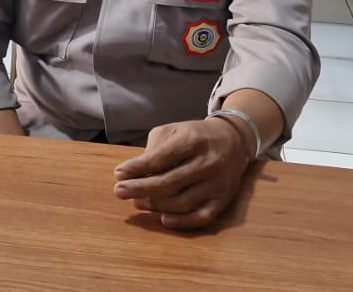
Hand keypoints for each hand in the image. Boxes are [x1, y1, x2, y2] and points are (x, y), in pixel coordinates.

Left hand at [112, 117, 251, 229]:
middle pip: (168, 183)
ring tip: (136, 202)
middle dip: (140, 189)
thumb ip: (154, 149)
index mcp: (193, 140)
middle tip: (119, 192)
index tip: (118, 174)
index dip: (136, 168)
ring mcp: (217, 184)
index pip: (160, 158)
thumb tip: (133, 173)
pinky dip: (182, 222)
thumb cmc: (195, 136)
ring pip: (181, 202)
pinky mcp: (223, 199)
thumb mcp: (174, 130)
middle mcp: (207, 163)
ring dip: (155, 205)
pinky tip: (163, 219)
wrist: (234, 139)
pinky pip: (201, 217)